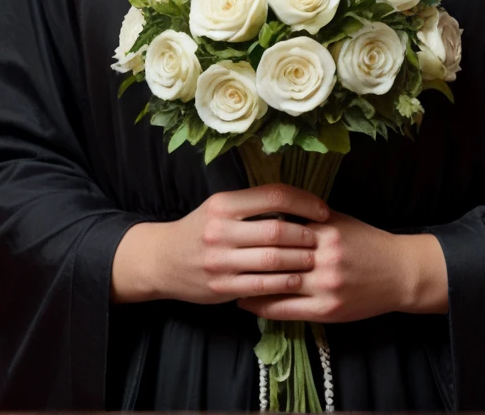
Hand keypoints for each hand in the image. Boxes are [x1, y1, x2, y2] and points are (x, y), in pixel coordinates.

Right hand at [153, 182, 328, 306]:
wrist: (162, 260)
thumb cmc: (199, 230)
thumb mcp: (219, 207)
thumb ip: (251, 205)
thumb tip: (296, 203)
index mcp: (223, 204)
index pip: (273, 196)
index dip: (304, 202)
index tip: (322, 210)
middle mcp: (221, 230)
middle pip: (277, 230)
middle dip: (306, 234)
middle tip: (322, 238)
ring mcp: (221, 261)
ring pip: (272, 259)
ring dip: (300, 260)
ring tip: (315, 259)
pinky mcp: (222, 287)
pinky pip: (261, 286)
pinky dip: (284, 283)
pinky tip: (297, 281)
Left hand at [235, 207, 432, 322]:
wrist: (399, 272)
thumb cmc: (366, 242)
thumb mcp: (339, 221)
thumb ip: (308, 216)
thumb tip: (272, 209)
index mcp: (325, 231)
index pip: (282, 228)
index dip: (253, 231)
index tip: (230, 230)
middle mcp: (325, 257)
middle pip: (276, 256)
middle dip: (245, 256)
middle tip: (216, 255)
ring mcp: (326, 286)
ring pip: (277, 284)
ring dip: (248, 283)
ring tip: (224, 280)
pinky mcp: (328, 310)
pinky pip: (288, 309)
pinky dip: (263, 306)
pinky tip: (246, 303)